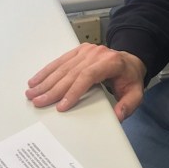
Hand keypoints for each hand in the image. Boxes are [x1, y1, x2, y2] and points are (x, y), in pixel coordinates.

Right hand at [26, 43, 146, 121]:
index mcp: (110, 63)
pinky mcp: (78, 51)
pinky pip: (60, 61)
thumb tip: (117, 116)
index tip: (61, 106)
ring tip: (31, 92)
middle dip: (53, 89)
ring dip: (45, 81)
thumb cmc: (130, 79)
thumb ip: (128, 106)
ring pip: (62, 67)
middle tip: (38, 102)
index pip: (88, 76)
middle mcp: (96, 54)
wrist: (130, 61)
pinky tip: (36, 80)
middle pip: (71, 73)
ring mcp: (86, 51)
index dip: (73, 91)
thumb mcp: (136, 94)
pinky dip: (47, 71)